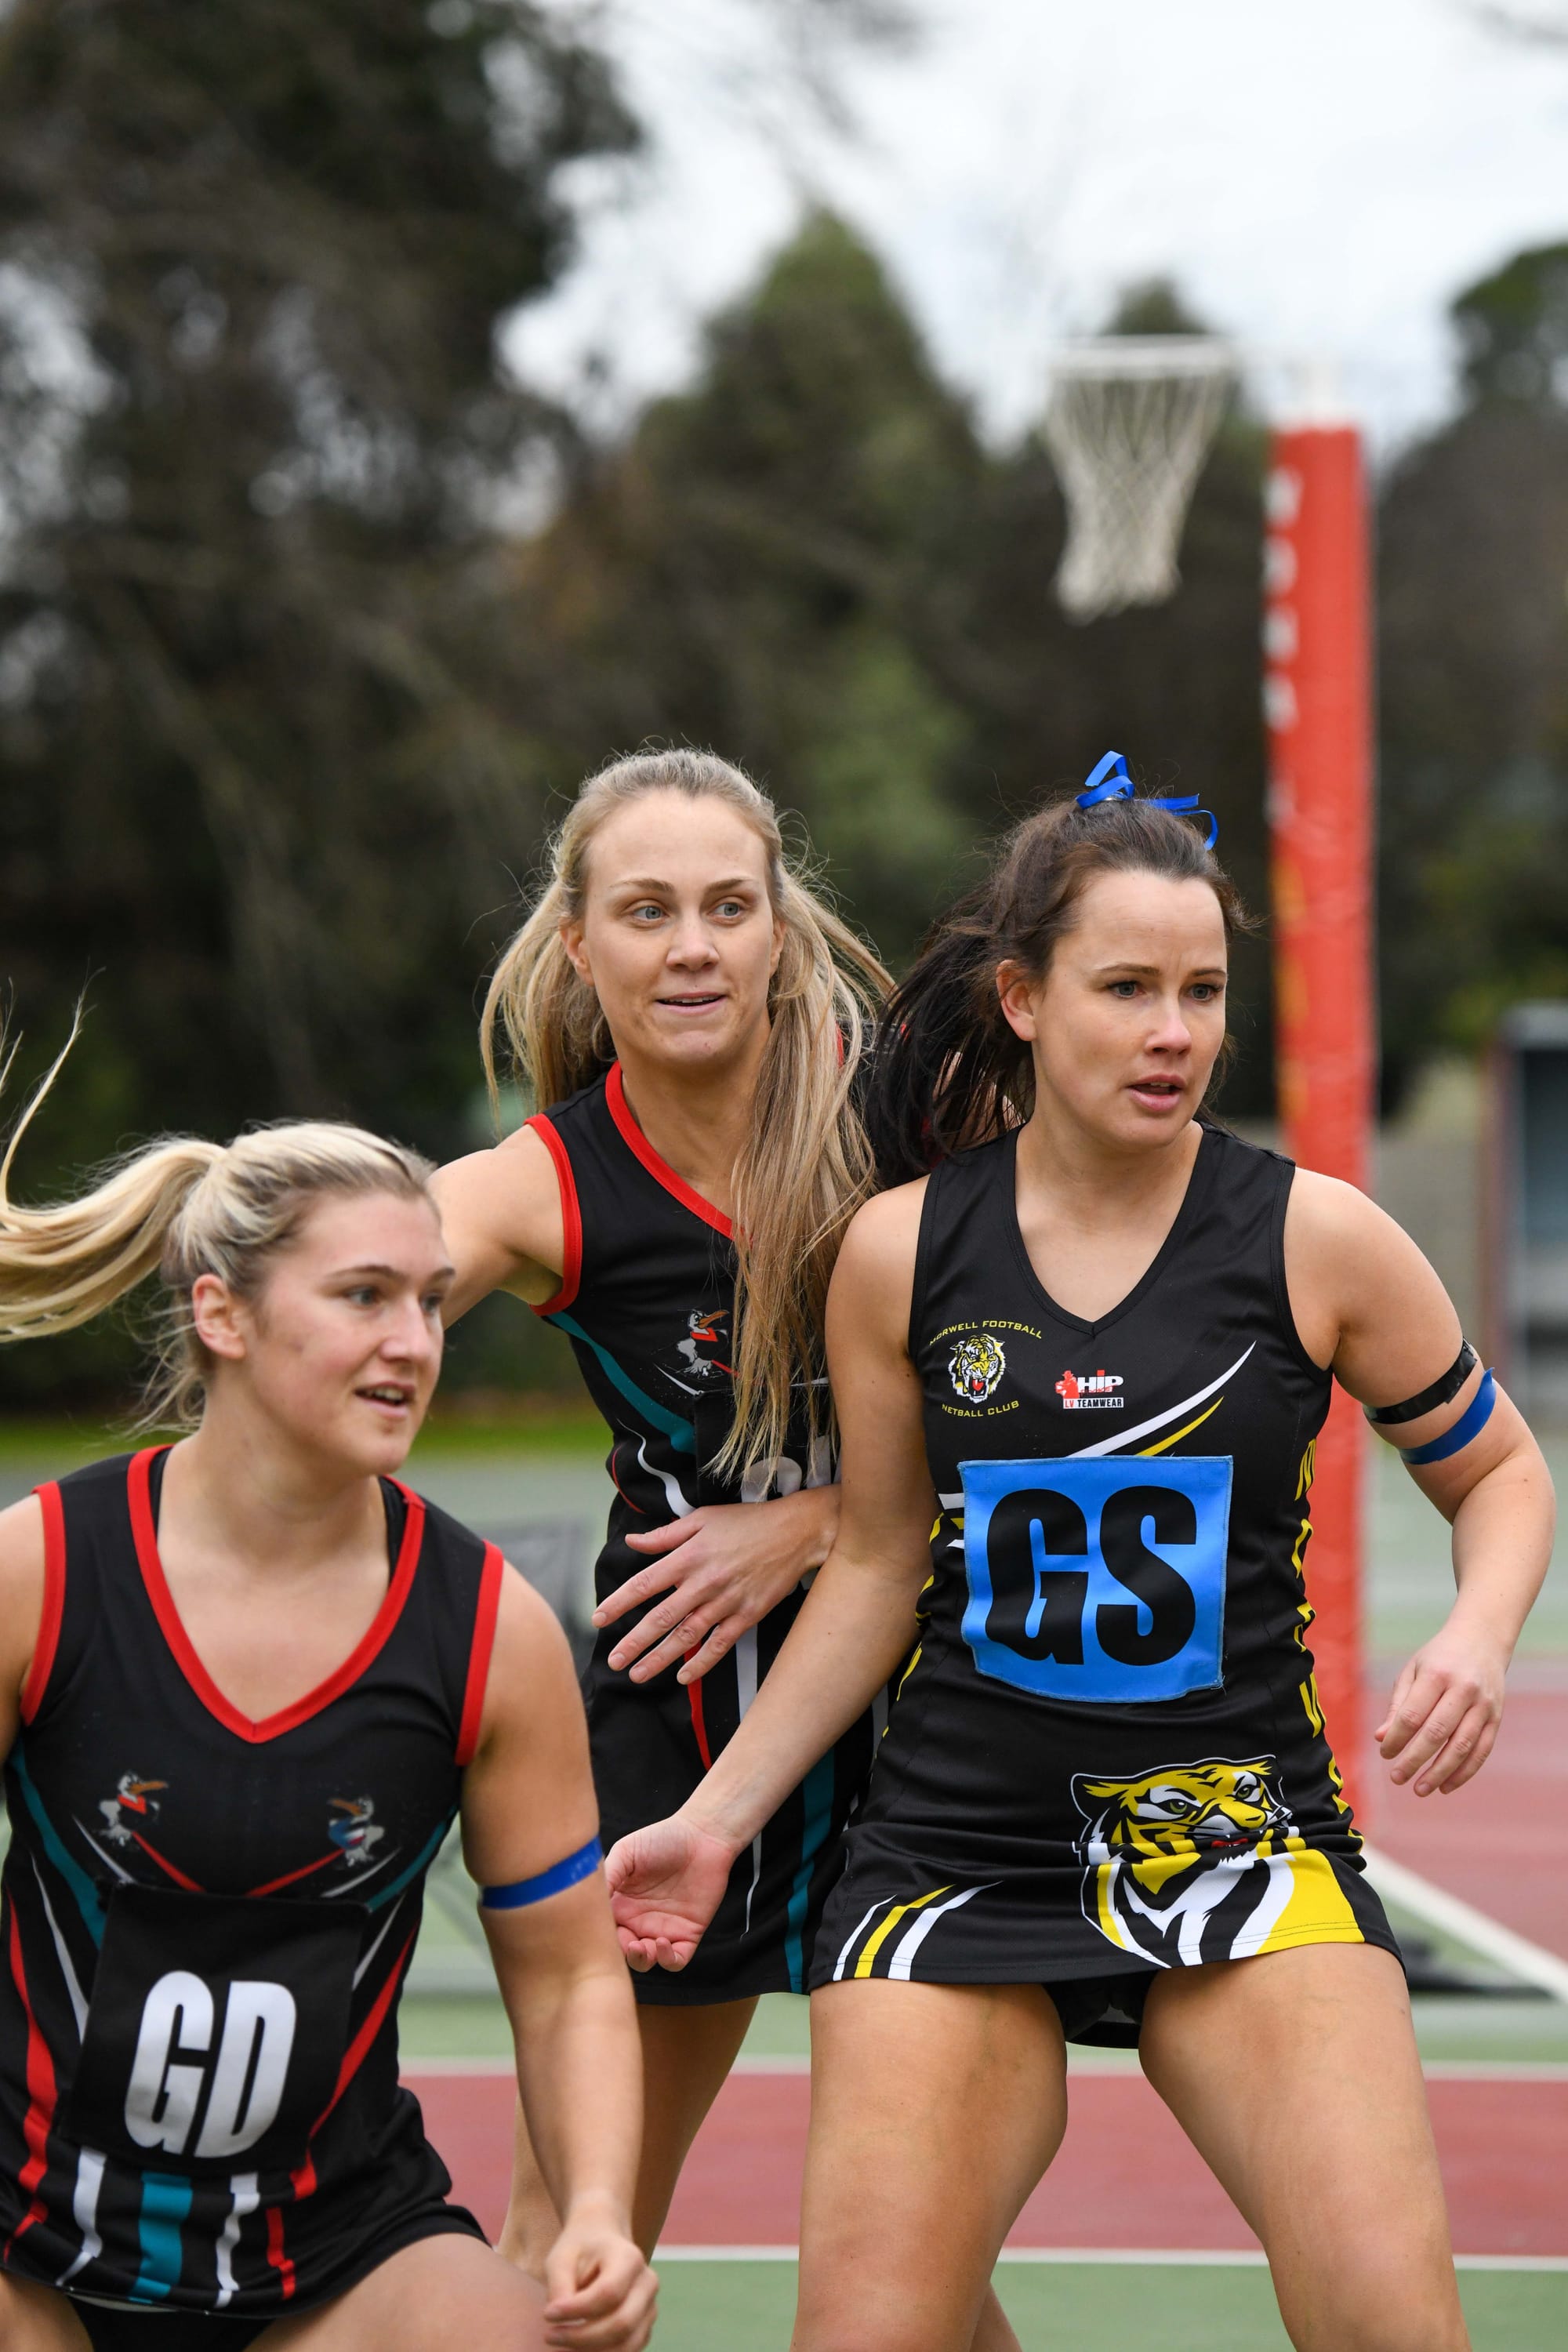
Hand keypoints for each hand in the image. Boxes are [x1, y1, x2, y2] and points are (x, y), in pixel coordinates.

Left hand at [543, 2199, 655, 2349]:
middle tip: (550, 2336)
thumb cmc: (580, 2249)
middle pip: (622, 2323)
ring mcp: (650, 2307)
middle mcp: (647, 2283)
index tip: (547, 2314)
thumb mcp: (562, 2257)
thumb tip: (556, 2318)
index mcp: (629, 2257)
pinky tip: (576, 2349)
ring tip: (561, 2346)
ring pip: (627, 2344)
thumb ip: (559, 2286)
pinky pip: (627, 2350)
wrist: (601, 2242)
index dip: (577, 2310)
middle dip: (582, 2338)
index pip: (608, 2293)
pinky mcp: (645, 2327)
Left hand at [596, 1488, 837, 1684]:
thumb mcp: (702, 1520)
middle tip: (613, 1661)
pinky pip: (719, 1644)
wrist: (796, 1532)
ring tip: (637, 1675)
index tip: (598, 1620)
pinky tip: (683, 1677)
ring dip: (660, 1658)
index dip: (618, 1604)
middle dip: (633, 1642)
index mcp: (688, 1556)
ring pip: (686, 1636)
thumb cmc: (747, 1522)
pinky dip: (701, 1663)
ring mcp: (726, 1602)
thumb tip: (632, 1542)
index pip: (644, 1584)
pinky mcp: (747, 1615)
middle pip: (660, 1617)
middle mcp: (703, 1582)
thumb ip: (665, 1535)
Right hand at [606, 1813, 736, 1971]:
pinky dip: (667, 1960)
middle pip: (622, 1951)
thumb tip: (586, 1900)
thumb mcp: (627, 1852)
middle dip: (620, 1954)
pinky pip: (676, 1960)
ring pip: (646, 1961)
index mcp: (620, 1904)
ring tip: (642, 1946)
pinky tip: (662, 1943)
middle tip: (624, 1943)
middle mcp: (639, 1921)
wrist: (702, 1835)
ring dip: (641, 1960)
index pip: (604, 1930)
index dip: (599, 1937)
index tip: (597, 1935)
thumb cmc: (662, 1839)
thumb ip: (607, 1875)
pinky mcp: (688, 1934)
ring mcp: (663, 1929)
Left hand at [1375, 1619, 1509, 1796]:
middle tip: (1397, 1778)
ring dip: (1439, 1773)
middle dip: (1414, 1760)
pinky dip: (1464, 1773)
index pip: (1412, 1714)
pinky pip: (1481, 1751)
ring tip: (1420, 1789)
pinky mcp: (1496, 1718)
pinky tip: (1446, 1786)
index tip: (1385, 1753)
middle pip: (1436, 1733)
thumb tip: (1382, 1738)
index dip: (1397, 1738)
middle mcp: (1463, 1690)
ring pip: (1461, 1747)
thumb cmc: (1439, 1658)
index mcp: (1437, 1674)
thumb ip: (1398, 1705)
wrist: (1482, 1640)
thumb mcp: (1413, 1671)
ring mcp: (1483, 1705)